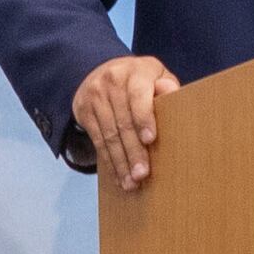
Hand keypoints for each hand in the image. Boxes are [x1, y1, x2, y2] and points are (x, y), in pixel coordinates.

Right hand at [69, 54, 181, 191]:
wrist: (101, 70)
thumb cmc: (140, 80)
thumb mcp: (156, 76)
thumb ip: (166, 87)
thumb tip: (170, 93)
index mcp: (135, 72)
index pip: (138, 96)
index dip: (144, 118)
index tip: (150, 139)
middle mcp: (112, 81)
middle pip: (123, 122)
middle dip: (133, 151)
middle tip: (142, 174)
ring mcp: (95, 96)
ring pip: (109, 135)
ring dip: (120, 162)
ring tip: (131, 183)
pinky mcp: (83, 110)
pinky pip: (97, 140)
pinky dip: (109, 161)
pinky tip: (118, 176)